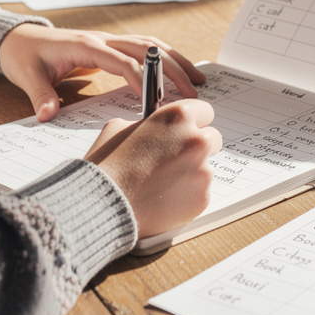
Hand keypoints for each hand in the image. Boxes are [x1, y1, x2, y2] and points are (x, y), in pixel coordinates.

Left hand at [0, 25, 205, 121]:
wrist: (19, 38)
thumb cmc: (25, 56)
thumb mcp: (28, 76)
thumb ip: (41, 95)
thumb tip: (48, 115)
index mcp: (85, 45)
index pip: (121, 60)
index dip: (141, 79)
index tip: (156, 101)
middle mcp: (102, 39)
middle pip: (146, 49)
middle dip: (172, 69)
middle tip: (193, 91)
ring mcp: (109, 40)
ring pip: (151, 45)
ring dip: (175, 61)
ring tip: (197, 79)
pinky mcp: (111, 46)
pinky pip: (145, 48)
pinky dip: (165, 58)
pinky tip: (180, 72)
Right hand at [84, 99, 220, 237]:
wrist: (102, 203)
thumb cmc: (108, 163)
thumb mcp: (119, 127)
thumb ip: (146, 123)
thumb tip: (155, 128)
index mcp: (178, 117)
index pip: (205, 111)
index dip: (194, 120)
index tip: (187, 129)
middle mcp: (196, 141)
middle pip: (212, 139)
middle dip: (196, 147)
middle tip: (175, 158)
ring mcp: (203, 171)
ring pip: (205, 168)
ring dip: (190, 173)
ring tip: (160, 183)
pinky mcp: (202, 198)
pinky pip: (200, 192)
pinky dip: (186, 195)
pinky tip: (162, 198)